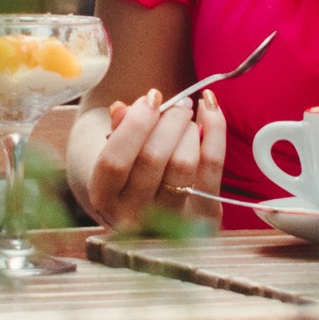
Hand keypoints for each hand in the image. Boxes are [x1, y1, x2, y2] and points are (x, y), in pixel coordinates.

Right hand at [76, 87, 225, 228]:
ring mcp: (170, 222)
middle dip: (169, 120)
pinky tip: (210, 109)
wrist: (151, 208)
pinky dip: (215, 129)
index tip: (151, 97)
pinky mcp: (203, 216)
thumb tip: (122, 108)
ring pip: (183, 163)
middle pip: (153, 158)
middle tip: (179, 103)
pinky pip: (213, 165)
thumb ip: (117, 131)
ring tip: (187, 117)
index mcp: (103, 199)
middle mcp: (133, 217)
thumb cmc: (130, 170)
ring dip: (189, 128)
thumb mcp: (113, 152)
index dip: (134, 125)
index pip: (115, 162)